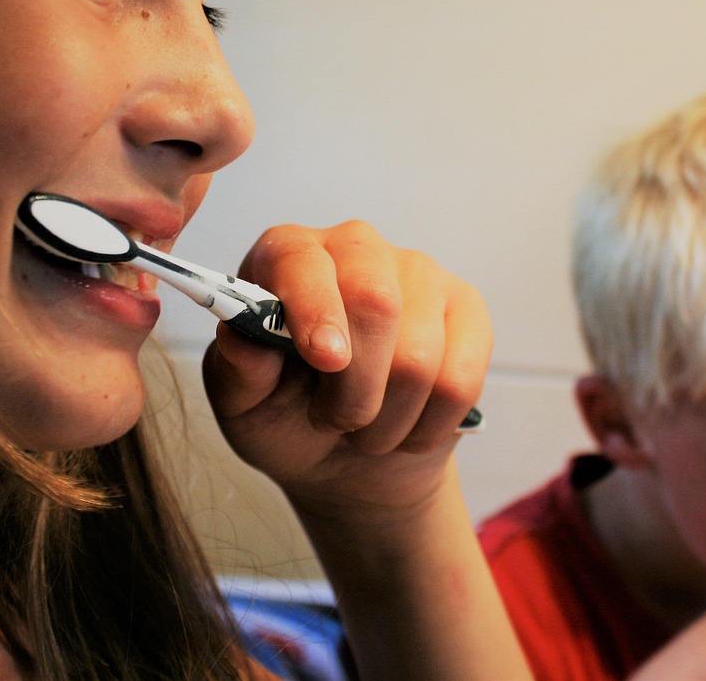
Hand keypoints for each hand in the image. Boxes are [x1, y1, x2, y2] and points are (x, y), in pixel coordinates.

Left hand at [201, 220, 491, 522]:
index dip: (316, 310)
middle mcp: (355, 247)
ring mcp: (419, 273)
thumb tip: (243, 335)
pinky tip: (408, 428)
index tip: (324, 360)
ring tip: (366, 429)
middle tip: (334, 421)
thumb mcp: (243, 405)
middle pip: (374, 303)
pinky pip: (460, 378)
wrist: (346, 457)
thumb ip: (239, 369)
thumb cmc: (285, 417)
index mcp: (288, 255)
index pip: (303, 261)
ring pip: (420, 355)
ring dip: (388, 419)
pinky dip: (429, 425)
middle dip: (354, 387)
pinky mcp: (466, 310)